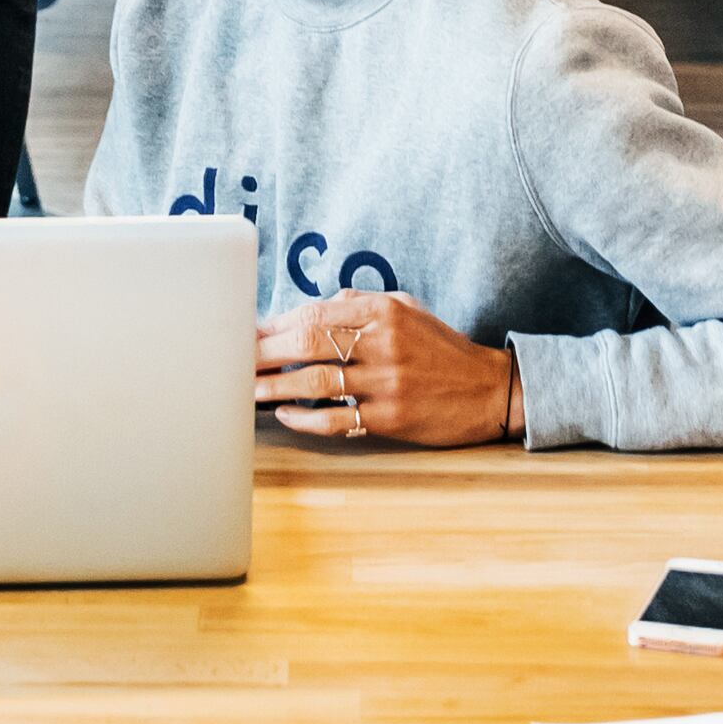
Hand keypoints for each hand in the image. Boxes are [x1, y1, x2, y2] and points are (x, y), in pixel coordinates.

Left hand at [253, 291, 519, 447]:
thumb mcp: (405, 309)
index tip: (247, 332)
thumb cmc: (439, 347)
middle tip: (234, 360)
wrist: (487, 389)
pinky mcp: (390, 417)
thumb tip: (307, 308)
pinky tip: (285, 416)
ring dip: (276, 387)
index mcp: (384, 311)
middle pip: (308, 344)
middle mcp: (384, 342)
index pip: (315, 313)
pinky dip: (305, 418)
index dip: (275, 324)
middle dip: (265, 352)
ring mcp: (387, 382)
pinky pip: (337, 419)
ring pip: (316, 382)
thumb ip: (358, 304)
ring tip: (248, 390)